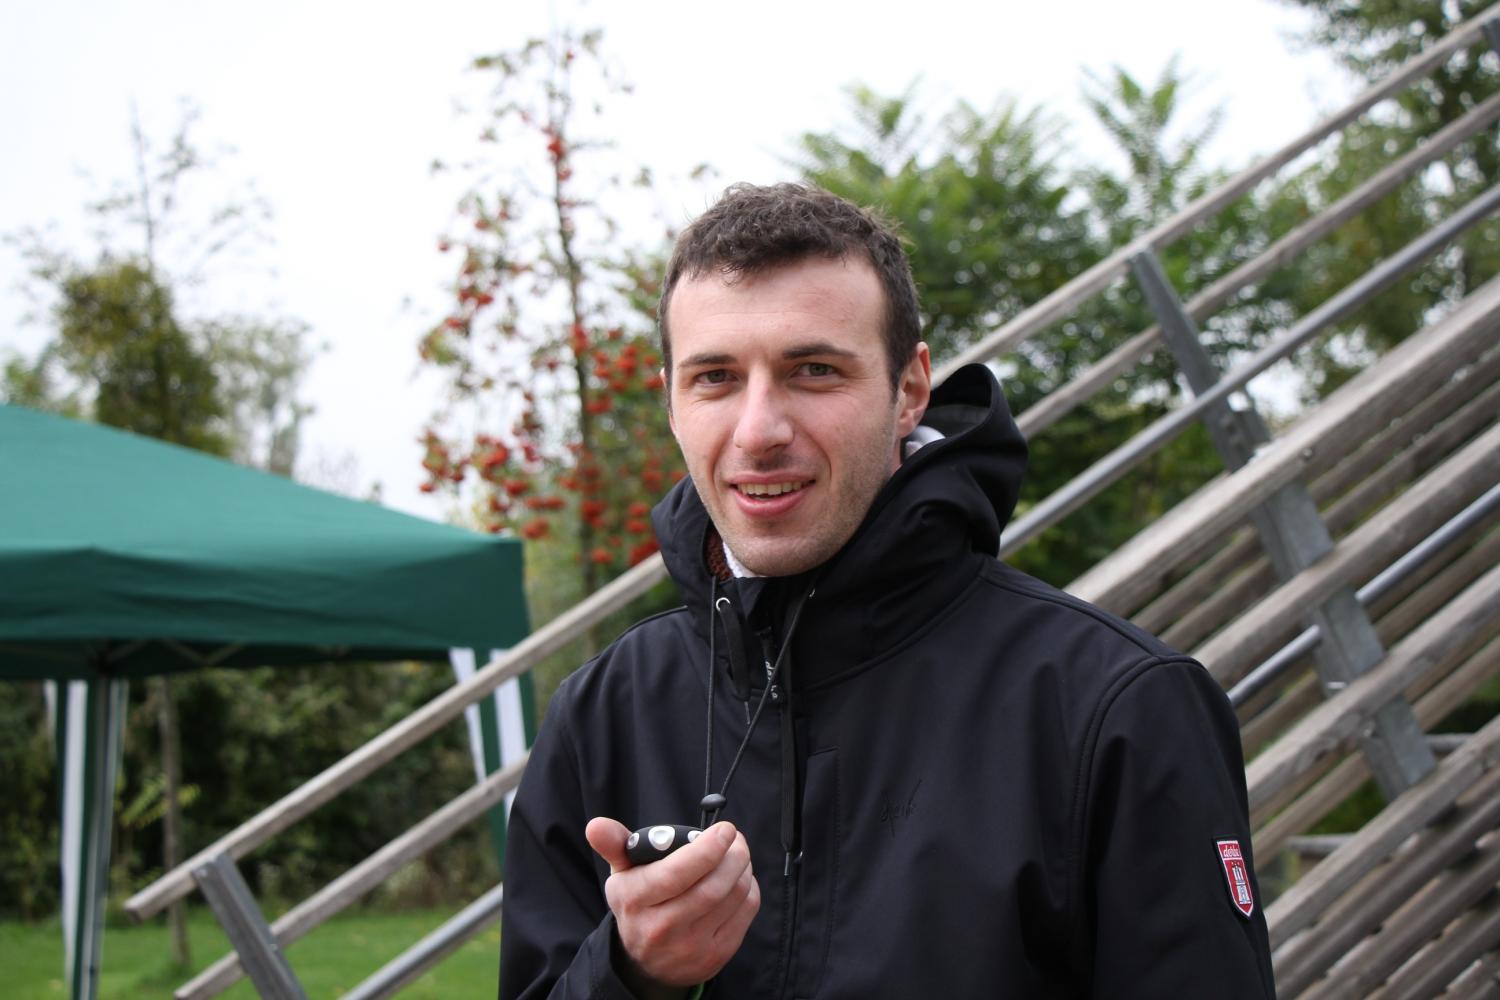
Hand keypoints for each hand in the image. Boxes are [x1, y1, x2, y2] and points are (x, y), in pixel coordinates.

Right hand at [586, 816, 759, 993]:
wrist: (646, 962)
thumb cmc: (638, 905)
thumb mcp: (621, 875)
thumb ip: (614, 845)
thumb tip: (596, 826)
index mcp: (636, 900)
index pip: (675, 874)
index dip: (706, 849)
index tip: (724, 829)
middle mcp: (662, 927)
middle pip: (711, 887)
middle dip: (733, 856)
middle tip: (735, 838)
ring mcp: (690, 946)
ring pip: (732, 897)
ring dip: (743, 868)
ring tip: (738, 854)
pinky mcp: (715, 956)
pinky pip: (744, 913)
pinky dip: (749, 888)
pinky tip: (740, 879)